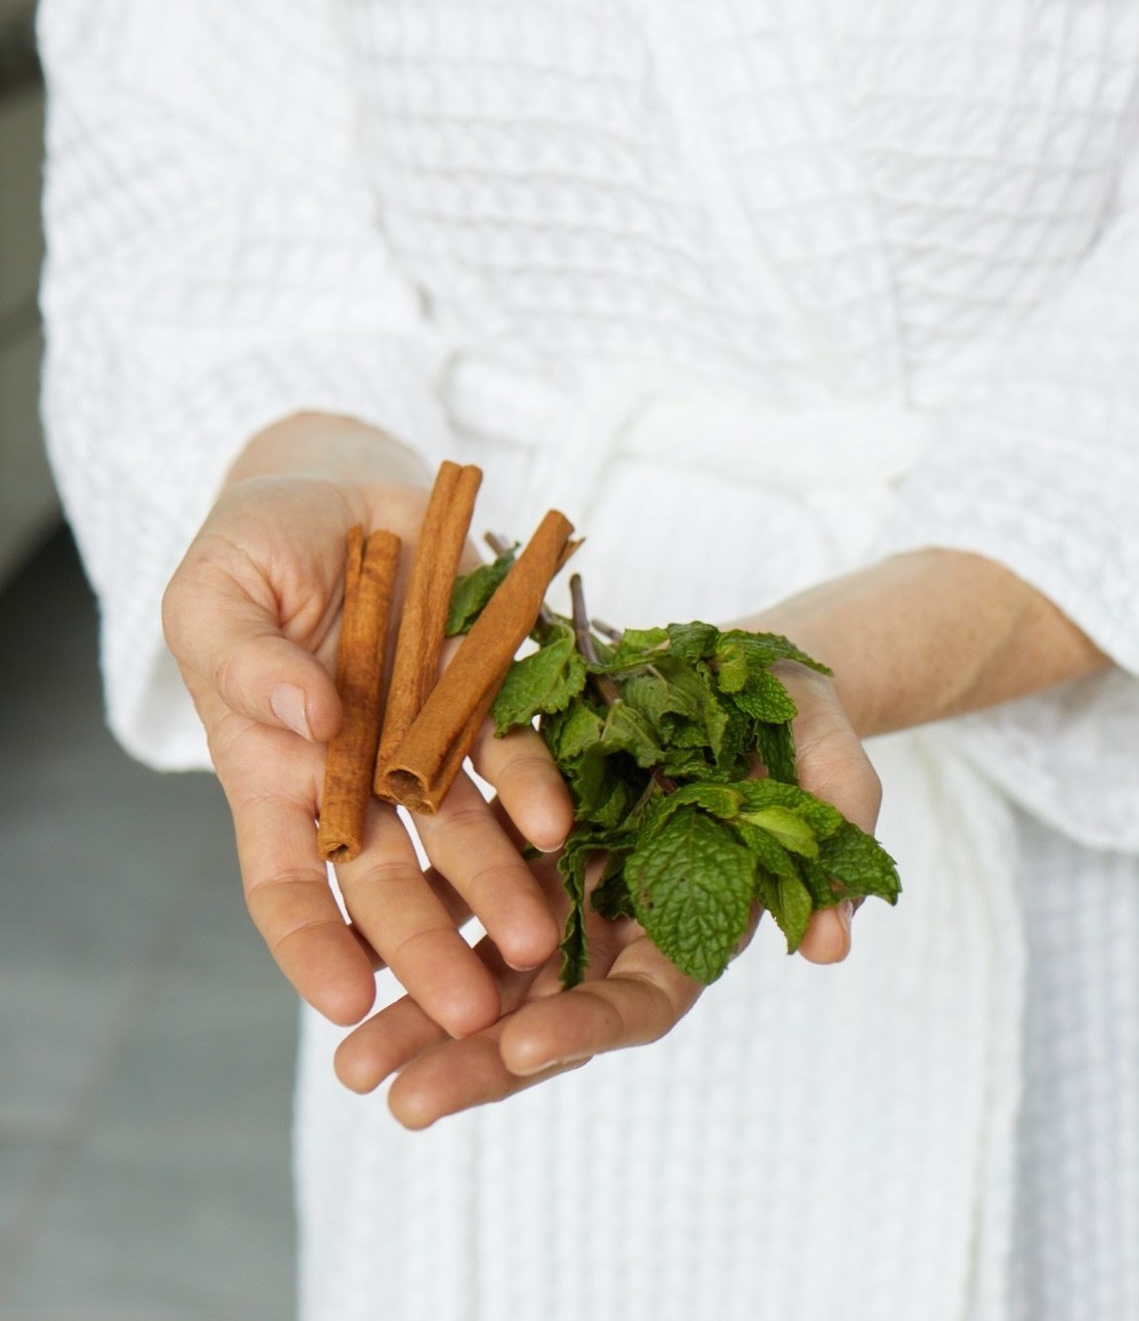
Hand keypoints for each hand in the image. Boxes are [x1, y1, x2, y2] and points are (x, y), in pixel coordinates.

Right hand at [161, 414, 572, 1036]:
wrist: (340, 486)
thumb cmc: (255, 549)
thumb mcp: (215, 597)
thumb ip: (245, 662)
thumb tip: (307, 716)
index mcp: (274, 772)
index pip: (286, 882)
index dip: (313, 946)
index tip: (348, 1003)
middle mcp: (358, 775)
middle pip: (389, 879)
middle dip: (431, 945)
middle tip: (475, 1012)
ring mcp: (425, 738)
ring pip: (465, 831)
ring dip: (501, 887)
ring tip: (539, 941)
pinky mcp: (485, 689)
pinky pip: (515, 746)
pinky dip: (537, 786)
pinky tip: (564, 824)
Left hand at [332, 663, 880, 1127]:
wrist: (748, 675)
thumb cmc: (802, 730)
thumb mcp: (833, 778)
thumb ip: (836, 857)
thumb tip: (830, 947)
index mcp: (695, 924)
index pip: (642, 999)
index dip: (587, 1025)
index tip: (523, 1044)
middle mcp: (619, 918)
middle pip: (546, 1006)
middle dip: (476, 1056)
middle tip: (402, 1100)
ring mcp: (567, 877)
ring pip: (486, 960)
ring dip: (420, 1012)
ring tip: (351, 1066)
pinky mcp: (522, 827)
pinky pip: (458, 877)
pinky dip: (408, 916)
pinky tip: (346, 948)